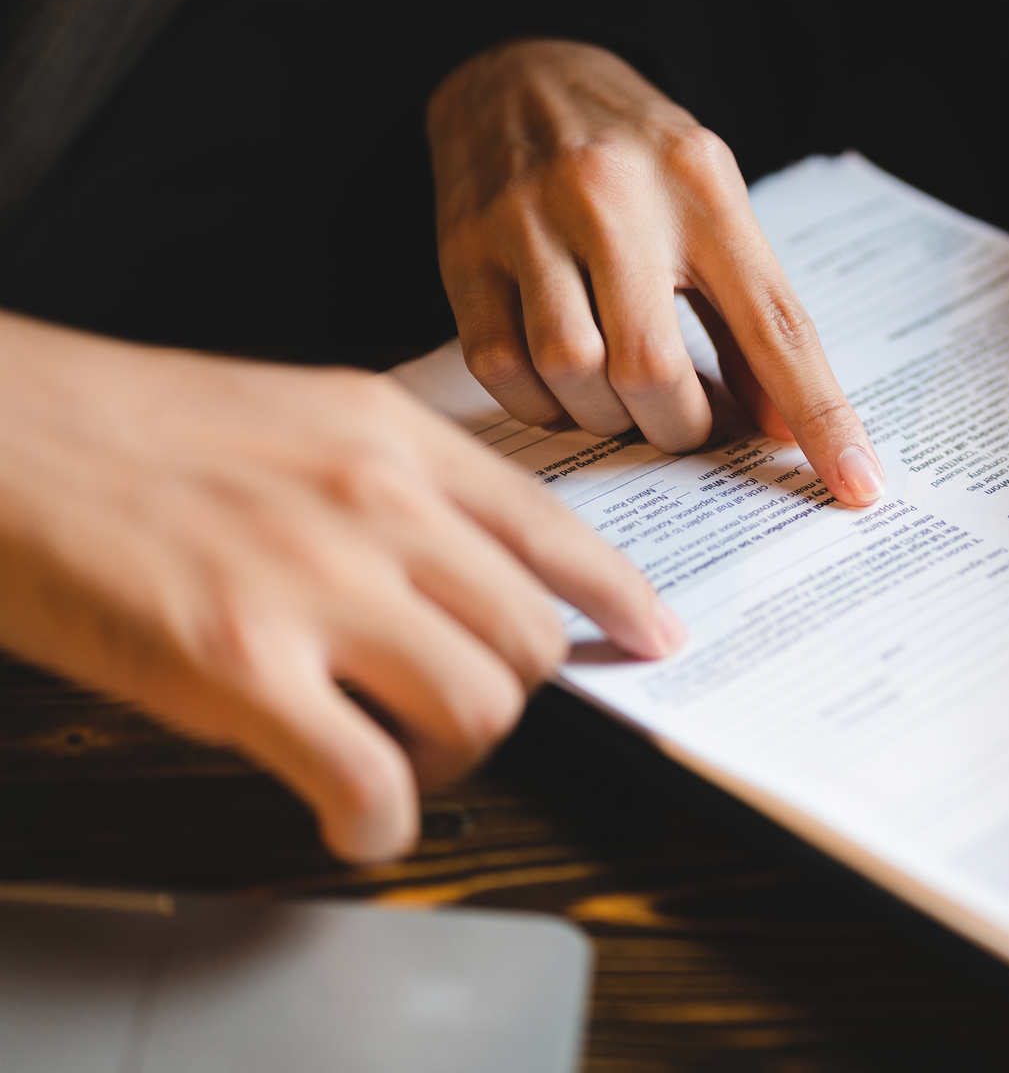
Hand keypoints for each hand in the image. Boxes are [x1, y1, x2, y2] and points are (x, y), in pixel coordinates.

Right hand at [0, 314, 679, 862]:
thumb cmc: (130, 430)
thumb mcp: (299, 413)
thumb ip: (394, 482)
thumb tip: (462, 572)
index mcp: (394, 436)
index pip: (556, 529)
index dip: (620, 598)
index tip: (653, 637)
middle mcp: (378, 503)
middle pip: (530, 639)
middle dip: (513, 699)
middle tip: (458, 719)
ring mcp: (317, 584)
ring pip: (480, 710)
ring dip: (452, 763)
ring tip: (399, 763)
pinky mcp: (242, 665)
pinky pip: (373, 780)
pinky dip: (380, 822)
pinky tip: (353, 816)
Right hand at [427, 39, 885, 505]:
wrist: (511, 66)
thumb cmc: (633, 153)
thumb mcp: (713, 203)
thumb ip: (749, 313)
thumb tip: (784, 428)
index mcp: (701, 187)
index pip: (776, 324)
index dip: (821, 416)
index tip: (858, 486)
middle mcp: (613, 197)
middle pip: (653, 369)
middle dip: (679, 427)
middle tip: (688, 422)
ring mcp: (527, 220)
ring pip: (572, 373)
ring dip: (608, 417)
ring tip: (624, 398)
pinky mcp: (462, 249)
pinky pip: (501, 366)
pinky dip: (542, 401)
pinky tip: (564, 383)